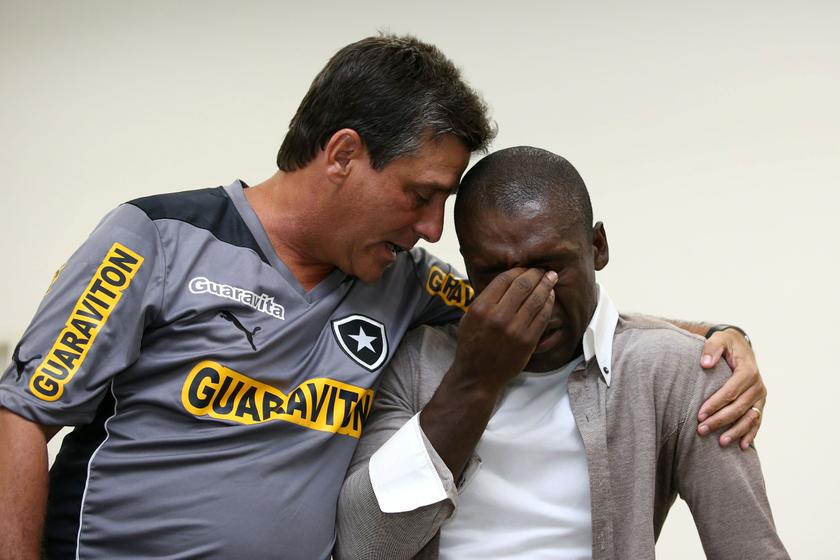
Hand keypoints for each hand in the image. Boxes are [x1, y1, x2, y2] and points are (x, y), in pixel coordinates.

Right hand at [453, 268, 556, 391]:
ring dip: (546, 285)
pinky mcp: (528, 341)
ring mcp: (515, 330)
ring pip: (536, 299)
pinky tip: (550, 296)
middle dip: (535, 274)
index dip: (519, 270)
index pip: (505, 280)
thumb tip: (507, 280)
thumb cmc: (472, 345)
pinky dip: (549, 303)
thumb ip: (485, 299)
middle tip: (542, 270)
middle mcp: (498, 317)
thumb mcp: (469, 318)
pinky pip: (543, 316)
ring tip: (551, 278)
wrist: (478, 375)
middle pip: (523, 286)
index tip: (525, 268)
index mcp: (481, 308)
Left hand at [696, 329, 765, 449]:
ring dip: (735, 431)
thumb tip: (705, 364)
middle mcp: (758, 385)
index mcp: (748, 371)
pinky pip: (757, 421)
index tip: (699, 415)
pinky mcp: (759, 403)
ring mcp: (760, 396)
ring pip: (749, 418)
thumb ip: (711, 349)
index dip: (715, 404)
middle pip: (738, 407)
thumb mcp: (719, 339)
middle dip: (720, 420)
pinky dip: (750, 434)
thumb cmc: (726, 344)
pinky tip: (741, 446)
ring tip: (720, 442)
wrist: (740, 346)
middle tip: (701, 430)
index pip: (731, 391)